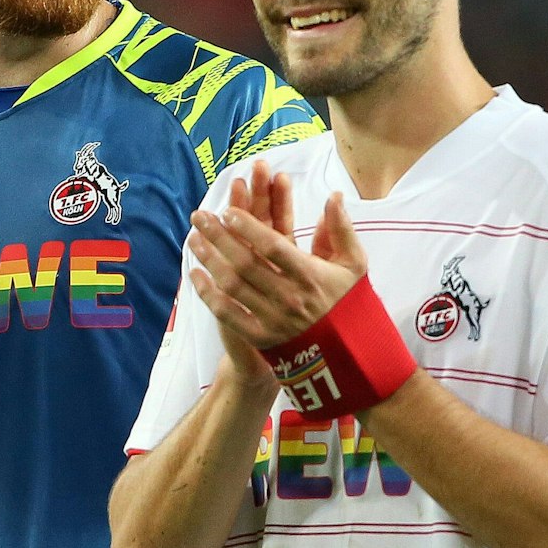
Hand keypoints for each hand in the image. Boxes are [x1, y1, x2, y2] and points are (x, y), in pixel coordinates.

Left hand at [188, 159, 365, 349]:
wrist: (344, 352)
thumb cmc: (346, 300)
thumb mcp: (353, 263)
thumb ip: (341, 229)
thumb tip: (333, 195)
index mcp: (310, 275)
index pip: (273, 246)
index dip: (248, 227)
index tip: (228, 210)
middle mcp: (289, 297)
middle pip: (245, 262)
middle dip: (219, 236)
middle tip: (200, 216)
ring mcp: (273, 319)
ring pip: (232, 285)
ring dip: (209, 259)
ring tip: (194, 238)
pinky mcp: (260, 337)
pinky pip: (227, 314)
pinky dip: (208, 293)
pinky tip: (195, 274)